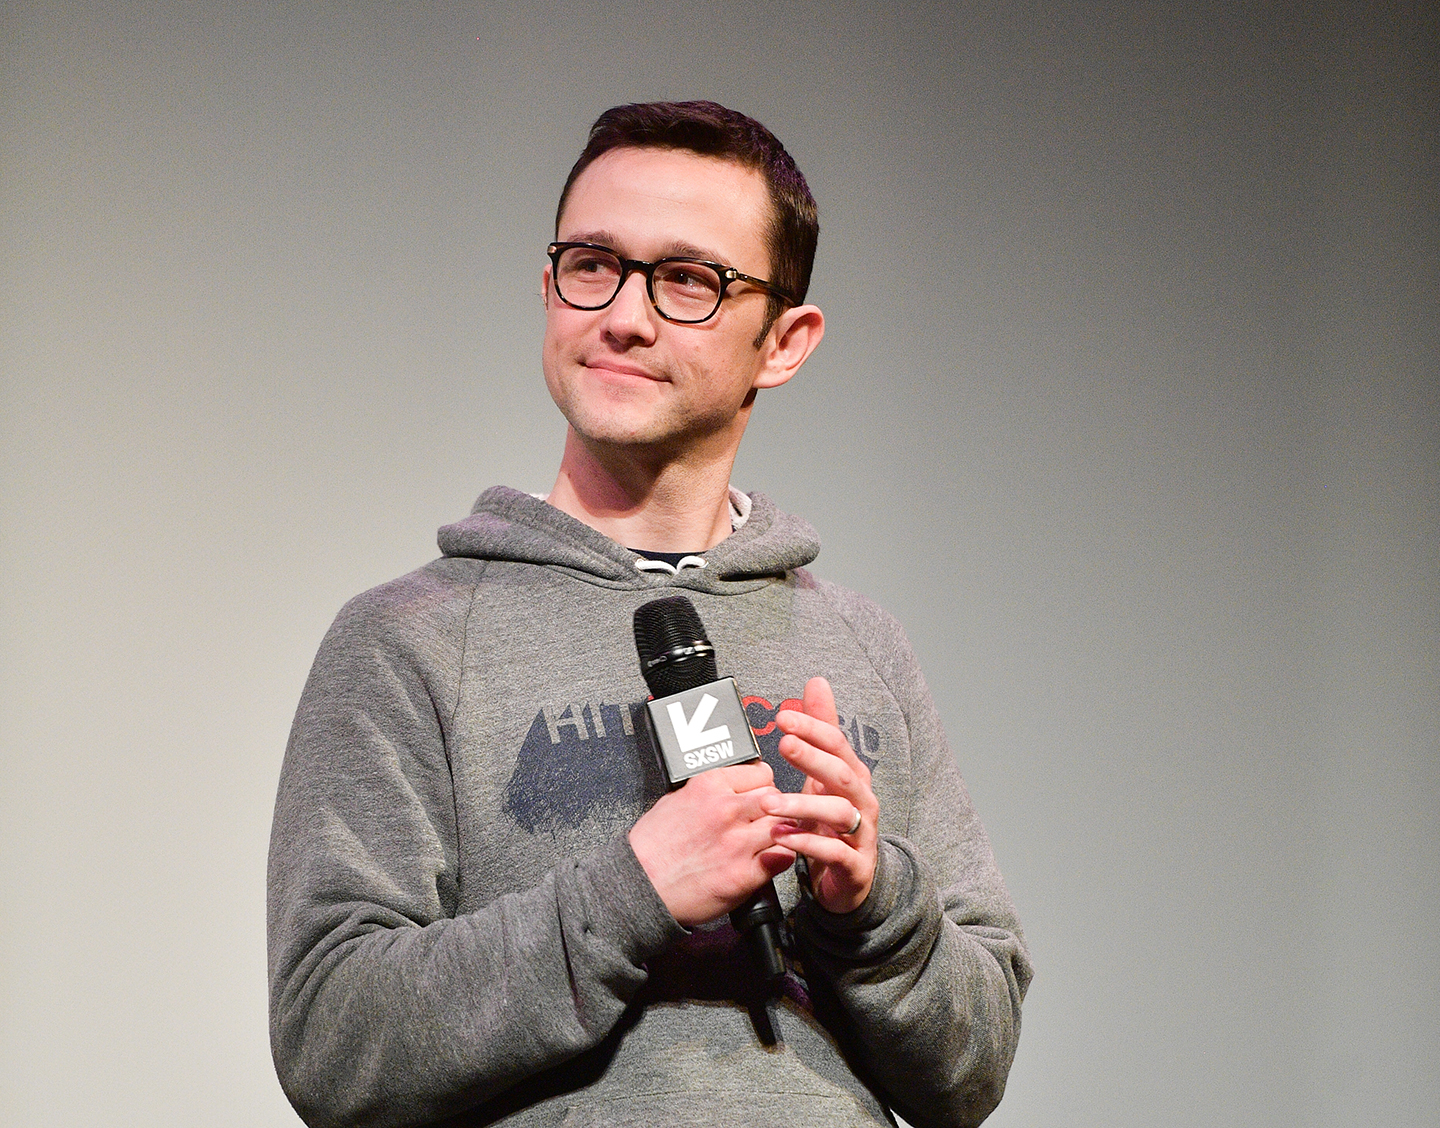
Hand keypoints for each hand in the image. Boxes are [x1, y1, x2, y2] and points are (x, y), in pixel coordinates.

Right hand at [629, 760, 796, 926]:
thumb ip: (708, 791)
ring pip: (785, 825)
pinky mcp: (743, 874)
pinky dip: (781, 857)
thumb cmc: (652, 846)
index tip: (760, 795)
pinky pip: (782, 858)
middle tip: (767, 818)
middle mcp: (727, 810)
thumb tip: (733, 788)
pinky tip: (770, 859)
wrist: (640, 885)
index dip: (763, 786)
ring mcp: (737, 842)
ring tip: (770, 839)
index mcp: (710, 786)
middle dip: (776, 807)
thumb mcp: (676, 799)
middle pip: (776, 797)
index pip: (761, 773)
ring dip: (781, 832)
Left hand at [762, 677, 877, 913]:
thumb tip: (816, 682)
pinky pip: (834, 852)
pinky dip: (809, 843)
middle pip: (842, 774)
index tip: (783, 718)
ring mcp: (861, 833)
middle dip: (813, 758)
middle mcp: (862, 801)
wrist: (853, 877)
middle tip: (783, 745)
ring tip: (769, 803)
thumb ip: (821, 729)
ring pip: (838, 813)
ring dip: (803, 805)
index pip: (837, 744)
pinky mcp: (855, 865)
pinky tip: (783, 837)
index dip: (813, 729)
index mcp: (854, 775)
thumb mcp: (825, 772)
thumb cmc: (834, 819)